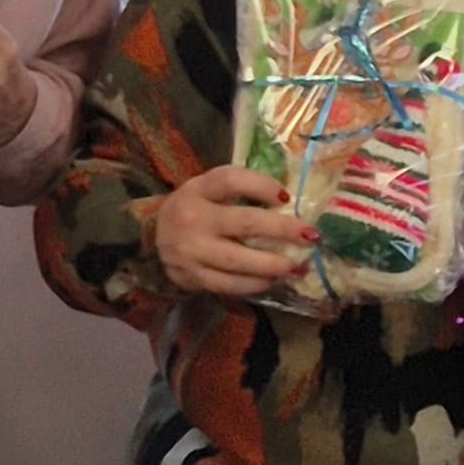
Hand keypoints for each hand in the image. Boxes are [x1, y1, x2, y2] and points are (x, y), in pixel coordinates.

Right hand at [139, 166, 315, 297]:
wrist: (153, 236)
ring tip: (298, 266)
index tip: (286, 197)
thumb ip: (241, 190)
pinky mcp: (192, 278)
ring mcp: (190, 252)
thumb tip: (289, 201)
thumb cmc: (196, 208)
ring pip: (239, 260)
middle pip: (244, 223)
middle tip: (310, 236)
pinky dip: (255, 284)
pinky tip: (273, 280)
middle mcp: (192, 219)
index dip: (261, 186)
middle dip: (282, 230)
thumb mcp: (208, 189)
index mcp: (198, 189)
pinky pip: (230, 284)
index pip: (231, 180)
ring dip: (274, 264)